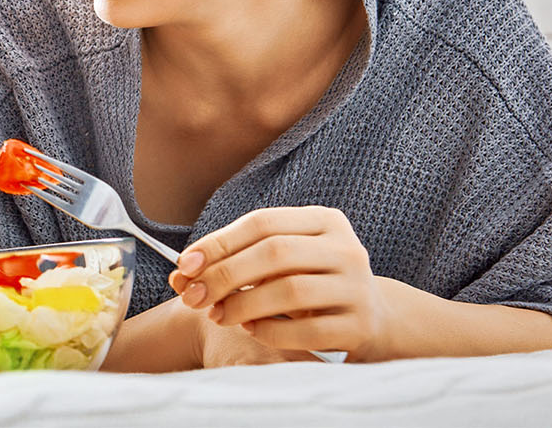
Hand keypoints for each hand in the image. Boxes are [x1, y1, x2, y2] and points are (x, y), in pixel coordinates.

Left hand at [169, 206, 392, 361]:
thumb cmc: (309, 282)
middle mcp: (347, 248)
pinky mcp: (361, 326)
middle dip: (225, 275)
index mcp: (325, 221)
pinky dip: (269, 331)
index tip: (184, 265)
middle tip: (192, 297)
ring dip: (242, 305)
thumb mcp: (279, 263)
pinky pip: (306, 331)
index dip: (219, 243)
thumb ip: (233, 262)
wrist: (372, 318)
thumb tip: (179, 276)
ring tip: (217, 315)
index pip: (262, 223)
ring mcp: (358, 287)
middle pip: (275, 253)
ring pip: (290, 290)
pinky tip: (250, 330)